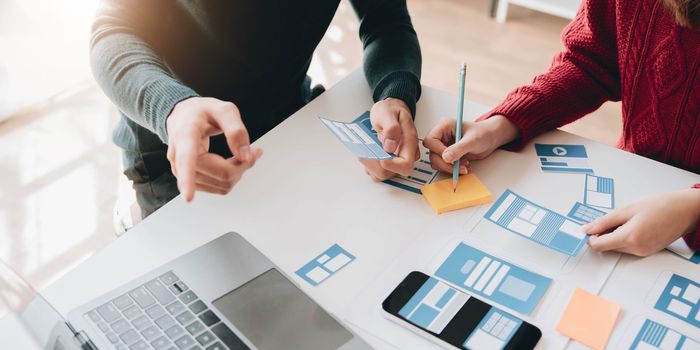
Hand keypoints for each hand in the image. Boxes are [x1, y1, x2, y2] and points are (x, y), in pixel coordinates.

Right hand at [166, 97, 262, 201]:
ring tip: (240, 153)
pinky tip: (232, 162)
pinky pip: (219, 187)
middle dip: (242, 165)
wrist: (183, 117)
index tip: (188, 198)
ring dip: (238, 171)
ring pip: (222, 184)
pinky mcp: (192, 180)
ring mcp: (184, 172)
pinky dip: (231, 177)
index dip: (188, 180)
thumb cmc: (201, 112)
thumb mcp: (223, 109)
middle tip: (253, 150)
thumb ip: (236, 130)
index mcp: (185, 136)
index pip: (186, 160)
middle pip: (220, 174)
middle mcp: (179, 157)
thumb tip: (245, 156)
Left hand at [359, 98, 419, 180]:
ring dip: (371, 167)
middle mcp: (405, 153)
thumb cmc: (391, 110)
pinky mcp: (388, 160)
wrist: (390, 109)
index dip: (392, 165)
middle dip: (376, 165)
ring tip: (364, 153)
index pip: (406, 164)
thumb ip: (391, 128)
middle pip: (393, 173)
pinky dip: (370, 166)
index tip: (380, 156)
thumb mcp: (387, 113)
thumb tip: (390, 146)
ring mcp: (396, 158)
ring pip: (384, 174)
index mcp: (409, 142)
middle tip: (365, 153)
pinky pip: (378, 171)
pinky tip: (366, 154)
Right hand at [423, 115, 517, 173]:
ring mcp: (444, 146)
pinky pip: (444, 165)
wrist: (491, 139)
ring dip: (449, 167)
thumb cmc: (483, 133)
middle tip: (457, 166)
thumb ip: (458, 149)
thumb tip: (446, 157)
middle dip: (445, 163)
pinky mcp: (448, 155)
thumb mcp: (472, 140)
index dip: (438, 151)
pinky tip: (464, 166)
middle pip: (432, 153)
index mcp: (444, 126)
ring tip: (464, 165)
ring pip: (436, 161)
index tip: (450, 158)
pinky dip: (453, 169)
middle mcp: (441, 136)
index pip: (431, 140)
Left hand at [584, 189, 699, 255]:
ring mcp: (643, 252)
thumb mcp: (627, 209)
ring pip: (617, 247)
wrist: (685, 210)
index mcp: (630, 238)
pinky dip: (626, 237)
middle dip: (604, 234)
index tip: (589, 227)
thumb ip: (604, 221)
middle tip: (613, 218)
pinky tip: (635, 225)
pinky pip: (629, 247)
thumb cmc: (661, 205)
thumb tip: (587, 229)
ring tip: (628, 220)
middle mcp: (636, 249)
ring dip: (615, 235)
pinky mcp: (648, 251)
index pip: (598, 246)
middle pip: (607, 247)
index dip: (590, 236)